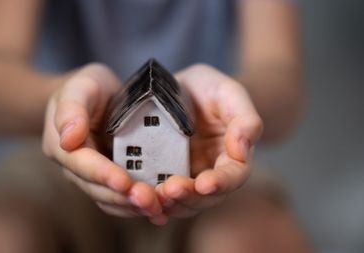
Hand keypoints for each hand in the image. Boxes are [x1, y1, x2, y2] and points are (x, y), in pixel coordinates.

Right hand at [42, 64, 165, 222]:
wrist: (96, 97)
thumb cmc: (88, 87)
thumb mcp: (80, 86)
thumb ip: (72, 108)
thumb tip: (68, 138)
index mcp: (62, 146)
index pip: (81, 164)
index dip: (103, 175)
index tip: (125, 183)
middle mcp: (74, 168)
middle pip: (97, 189)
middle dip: (123, 197)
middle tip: (150, 201)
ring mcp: (92, 177)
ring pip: (110, 200)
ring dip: (133, 207)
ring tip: (159, 208)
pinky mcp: (110, 181)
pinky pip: (122, 199)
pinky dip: (139, 206)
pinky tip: (161, 208)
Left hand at [156, 64, 262, 217]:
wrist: (177, 89)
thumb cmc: (208, 88)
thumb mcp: (227, 92)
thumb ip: (244, 118)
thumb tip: (243, 149)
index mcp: (232, 155)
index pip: (234, 176)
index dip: (222, 182)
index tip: (205, 184)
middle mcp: (210, 172)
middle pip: (207, 197)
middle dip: (190, 197)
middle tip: (171, 189)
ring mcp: (186, 177)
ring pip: (183, 202)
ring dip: (171, 203)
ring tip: (156, 195)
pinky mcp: (162, 176)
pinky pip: (160, 195)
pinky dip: (153, 202)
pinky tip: (141, 201)